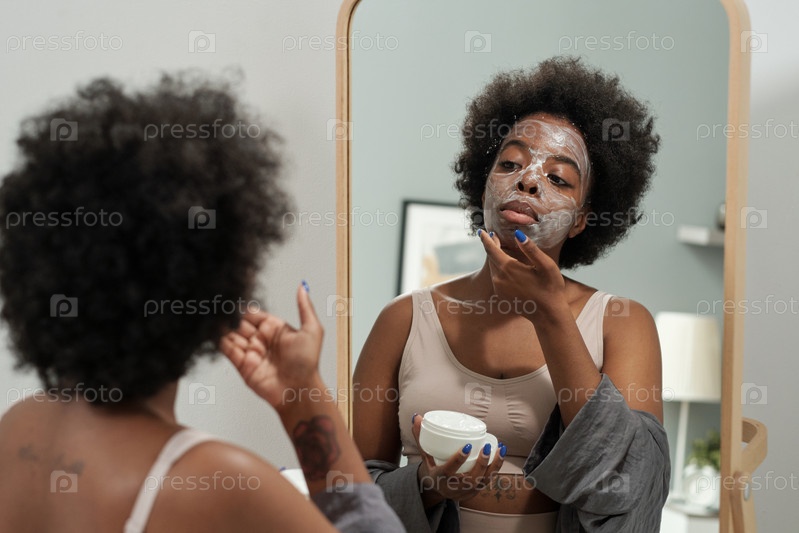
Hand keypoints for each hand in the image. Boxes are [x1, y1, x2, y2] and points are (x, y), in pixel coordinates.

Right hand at [220, 283, 324, 411]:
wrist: (299, 390)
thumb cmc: (307, 362)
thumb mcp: (311, 330)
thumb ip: (304, 307)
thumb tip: (302, 287)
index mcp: (275, 328)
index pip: (254, 314)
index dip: (243, 308)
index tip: (231, 300)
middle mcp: (261, 339)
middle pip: (240, 323)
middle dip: (229, 316)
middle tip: (216, 307)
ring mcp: (251, 351)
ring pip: (232, 335)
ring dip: (222, 327)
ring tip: (210, 316)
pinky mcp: (242, 365)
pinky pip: (228, 350)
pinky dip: (219, 341)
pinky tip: (211, 331)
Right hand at [412, 414, 504, 504]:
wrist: (437, 490)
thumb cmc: (432, 468)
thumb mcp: (425, 455)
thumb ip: (421, 437)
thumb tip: (417, 416)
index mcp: (441, 477)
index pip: (451, 470)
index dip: (459, 459)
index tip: (468, 446)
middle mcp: (454, 487)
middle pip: (472, 478)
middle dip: (482, 463)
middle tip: (486, 447)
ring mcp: (466, 491)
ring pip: (483, 480)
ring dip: (494, 465)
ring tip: (500, 449)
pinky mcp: (474, 491)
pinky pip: (488, 481)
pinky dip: (496, 468)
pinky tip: (501, 455)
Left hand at [478, 229, 566, 320]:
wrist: (548, 314)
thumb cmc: (550, 288)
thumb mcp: (546, 266)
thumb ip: (531, 249)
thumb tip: (517, 234)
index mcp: (508, 268)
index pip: (491, 249)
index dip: (486, 239)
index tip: (481, 231)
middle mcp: (499, 278)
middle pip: (491, 258)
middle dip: (492, 246)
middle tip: (493, 236)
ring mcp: (499, 288)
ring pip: (493, 268)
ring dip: (495, 258)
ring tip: (499, 248)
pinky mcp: (501, 296)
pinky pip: (496, 278)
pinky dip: (498, 269)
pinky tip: (505, 267)